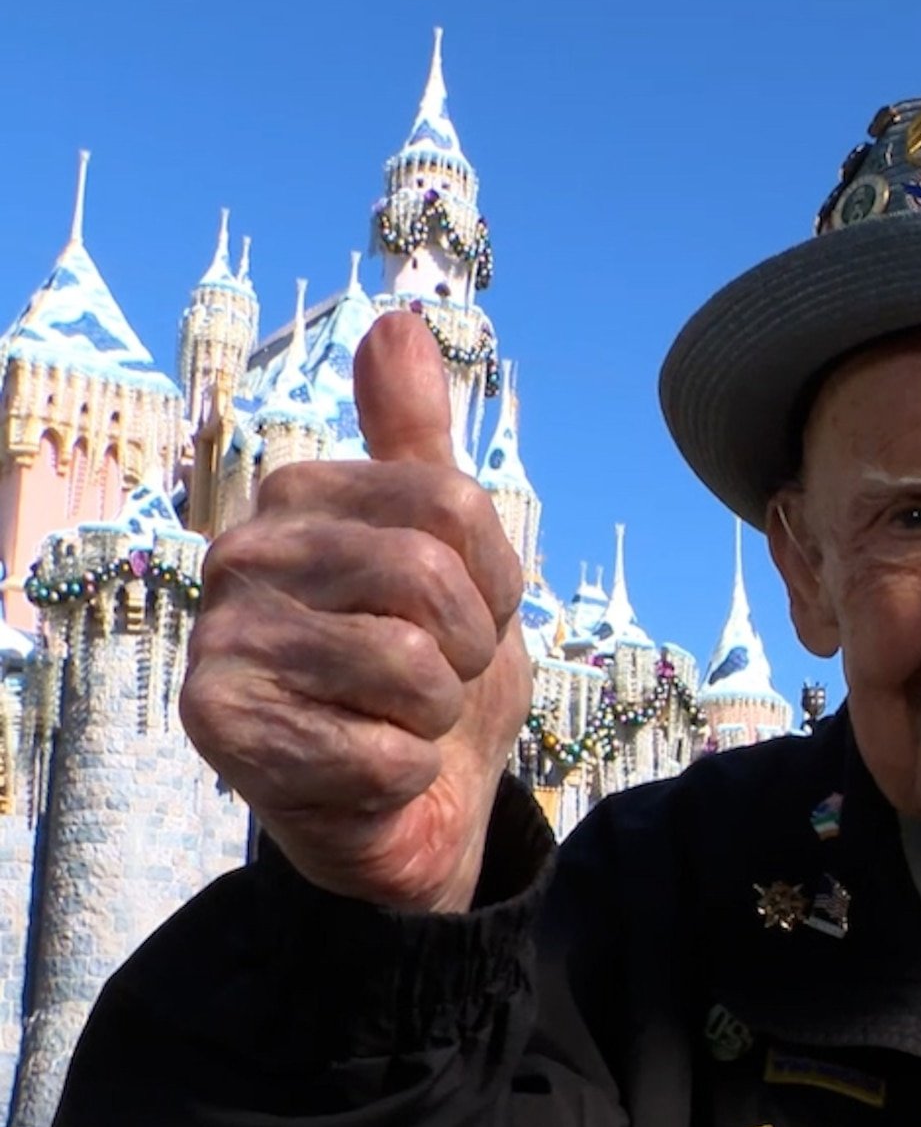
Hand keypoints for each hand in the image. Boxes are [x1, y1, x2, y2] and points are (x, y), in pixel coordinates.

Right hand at [180, 312, 532, 910]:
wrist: (408, 805)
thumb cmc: (428, 678)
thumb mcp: (451, 556)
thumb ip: (419, 449)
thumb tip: (396, 321)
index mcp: (298, 499)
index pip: (451, 504)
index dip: (494, 581)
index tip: (467, 618)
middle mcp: (243, 556)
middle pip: (427, 576)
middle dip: (465, 652)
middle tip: (433, 684)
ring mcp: (224, 641)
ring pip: (410, 666)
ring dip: (435, 718)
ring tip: (399, 724)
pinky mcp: (221, 730)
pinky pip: (382, 751)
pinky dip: (404, 776)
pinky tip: (368, 773)